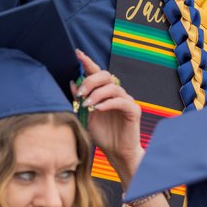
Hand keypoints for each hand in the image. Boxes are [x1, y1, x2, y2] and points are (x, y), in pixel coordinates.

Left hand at [74, 49, 142, 182]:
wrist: (116, 152)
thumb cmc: (102, 134)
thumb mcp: (85, 116)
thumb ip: (79, 100)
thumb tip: (72, 82)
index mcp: (104, 92)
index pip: (97, 72)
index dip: (88, 62)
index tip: (77, 53)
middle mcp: (117, 93)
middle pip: (106, 76)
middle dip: (91, 81)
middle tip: (81, 93)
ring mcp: (126, 100)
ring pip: (113, 87)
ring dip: (97, 94)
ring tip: (88, 104)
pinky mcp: (133, 110)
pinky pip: (121, 101)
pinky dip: (108, 103)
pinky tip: (98, 108)